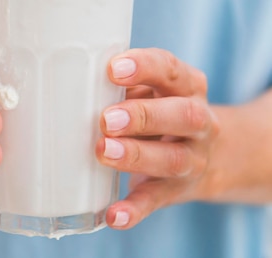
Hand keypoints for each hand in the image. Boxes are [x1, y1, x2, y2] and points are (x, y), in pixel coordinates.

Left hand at [97, 48, 218, 228]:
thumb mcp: (152, 88)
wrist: (205, 154)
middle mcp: (199, 120)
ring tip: (104, 151)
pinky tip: (114, 215)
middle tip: (107, 119)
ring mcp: (193, 159)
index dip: (144, 67)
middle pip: (182, 114)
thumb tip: (75, 82)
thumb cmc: (160, 107)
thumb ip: (124, 85)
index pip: (171, 69)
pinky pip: (157, 201)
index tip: (113, 69)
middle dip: (143, 115)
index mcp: (188, 85)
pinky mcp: (177, 191)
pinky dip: (135, 209)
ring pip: (173, 159)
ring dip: (137, 155)